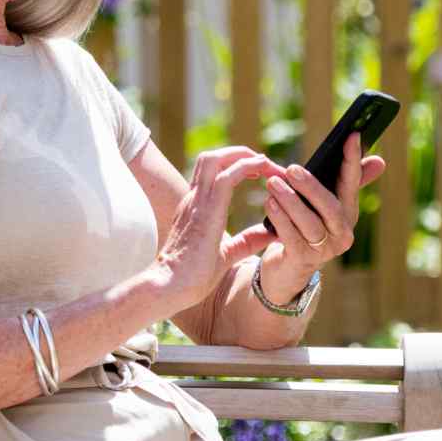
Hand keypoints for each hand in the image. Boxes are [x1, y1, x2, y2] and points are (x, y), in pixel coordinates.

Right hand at [153, 146, 288, 304]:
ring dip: (245, 155)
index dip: (239, 164)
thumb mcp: (227, 255)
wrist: (170, 287)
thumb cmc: (193, 276)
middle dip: (242, 153)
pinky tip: (266, 171)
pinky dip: (249, 167)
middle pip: (212, 156)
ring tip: (268, 165)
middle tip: (267, 165)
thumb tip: (271, 233)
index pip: (213, 171)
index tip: (263, 173)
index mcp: (197, 207)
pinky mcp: (207, 210)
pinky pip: (228, 176)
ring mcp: (198, 202)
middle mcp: (194, 198)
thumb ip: (247, 242)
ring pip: (216, 158)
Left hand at [261, 132, 387, 281]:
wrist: (287, 268)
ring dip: (290, 201)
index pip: (352, 183)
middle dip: (312, 186)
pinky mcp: (303, 261)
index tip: (351, 136)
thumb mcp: (322, 205)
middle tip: (292, 168)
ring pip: (309, 222)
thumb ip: (343, 182)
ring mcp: (324, 250)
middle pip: (331, 207)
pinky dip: (280, 219)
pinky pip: (291, 237)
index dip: (352, 160)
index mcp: (348, 213)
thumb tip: (379, 161)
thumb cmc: (303, 228)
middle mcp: (342, 233)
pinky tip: (269, 204)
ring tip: (273, 184)